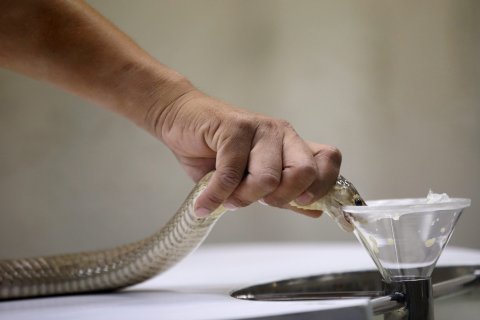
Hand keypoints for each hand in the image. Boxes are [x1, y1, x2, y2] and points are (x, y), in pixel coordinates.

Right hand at [150, 89, 341, 217]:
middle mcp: (282, 134)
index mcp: (292, 145)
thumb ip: (282, 194)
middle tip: (253, 200)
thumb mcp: (251, 179)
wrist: (182, 121)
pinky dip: (215, 196)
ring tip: (226, 198)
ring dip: (242, 198)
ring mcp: (260, 128)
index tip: (299, 202)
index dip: (322, 185)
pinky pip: (231, 174)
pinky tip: (204, 203)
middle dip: (277, 199)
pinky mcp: (234, 128)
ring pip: (268, 179)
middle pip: (303, 173)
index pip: (328, 159)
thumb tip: (314, 211)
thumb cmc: (216, 153)